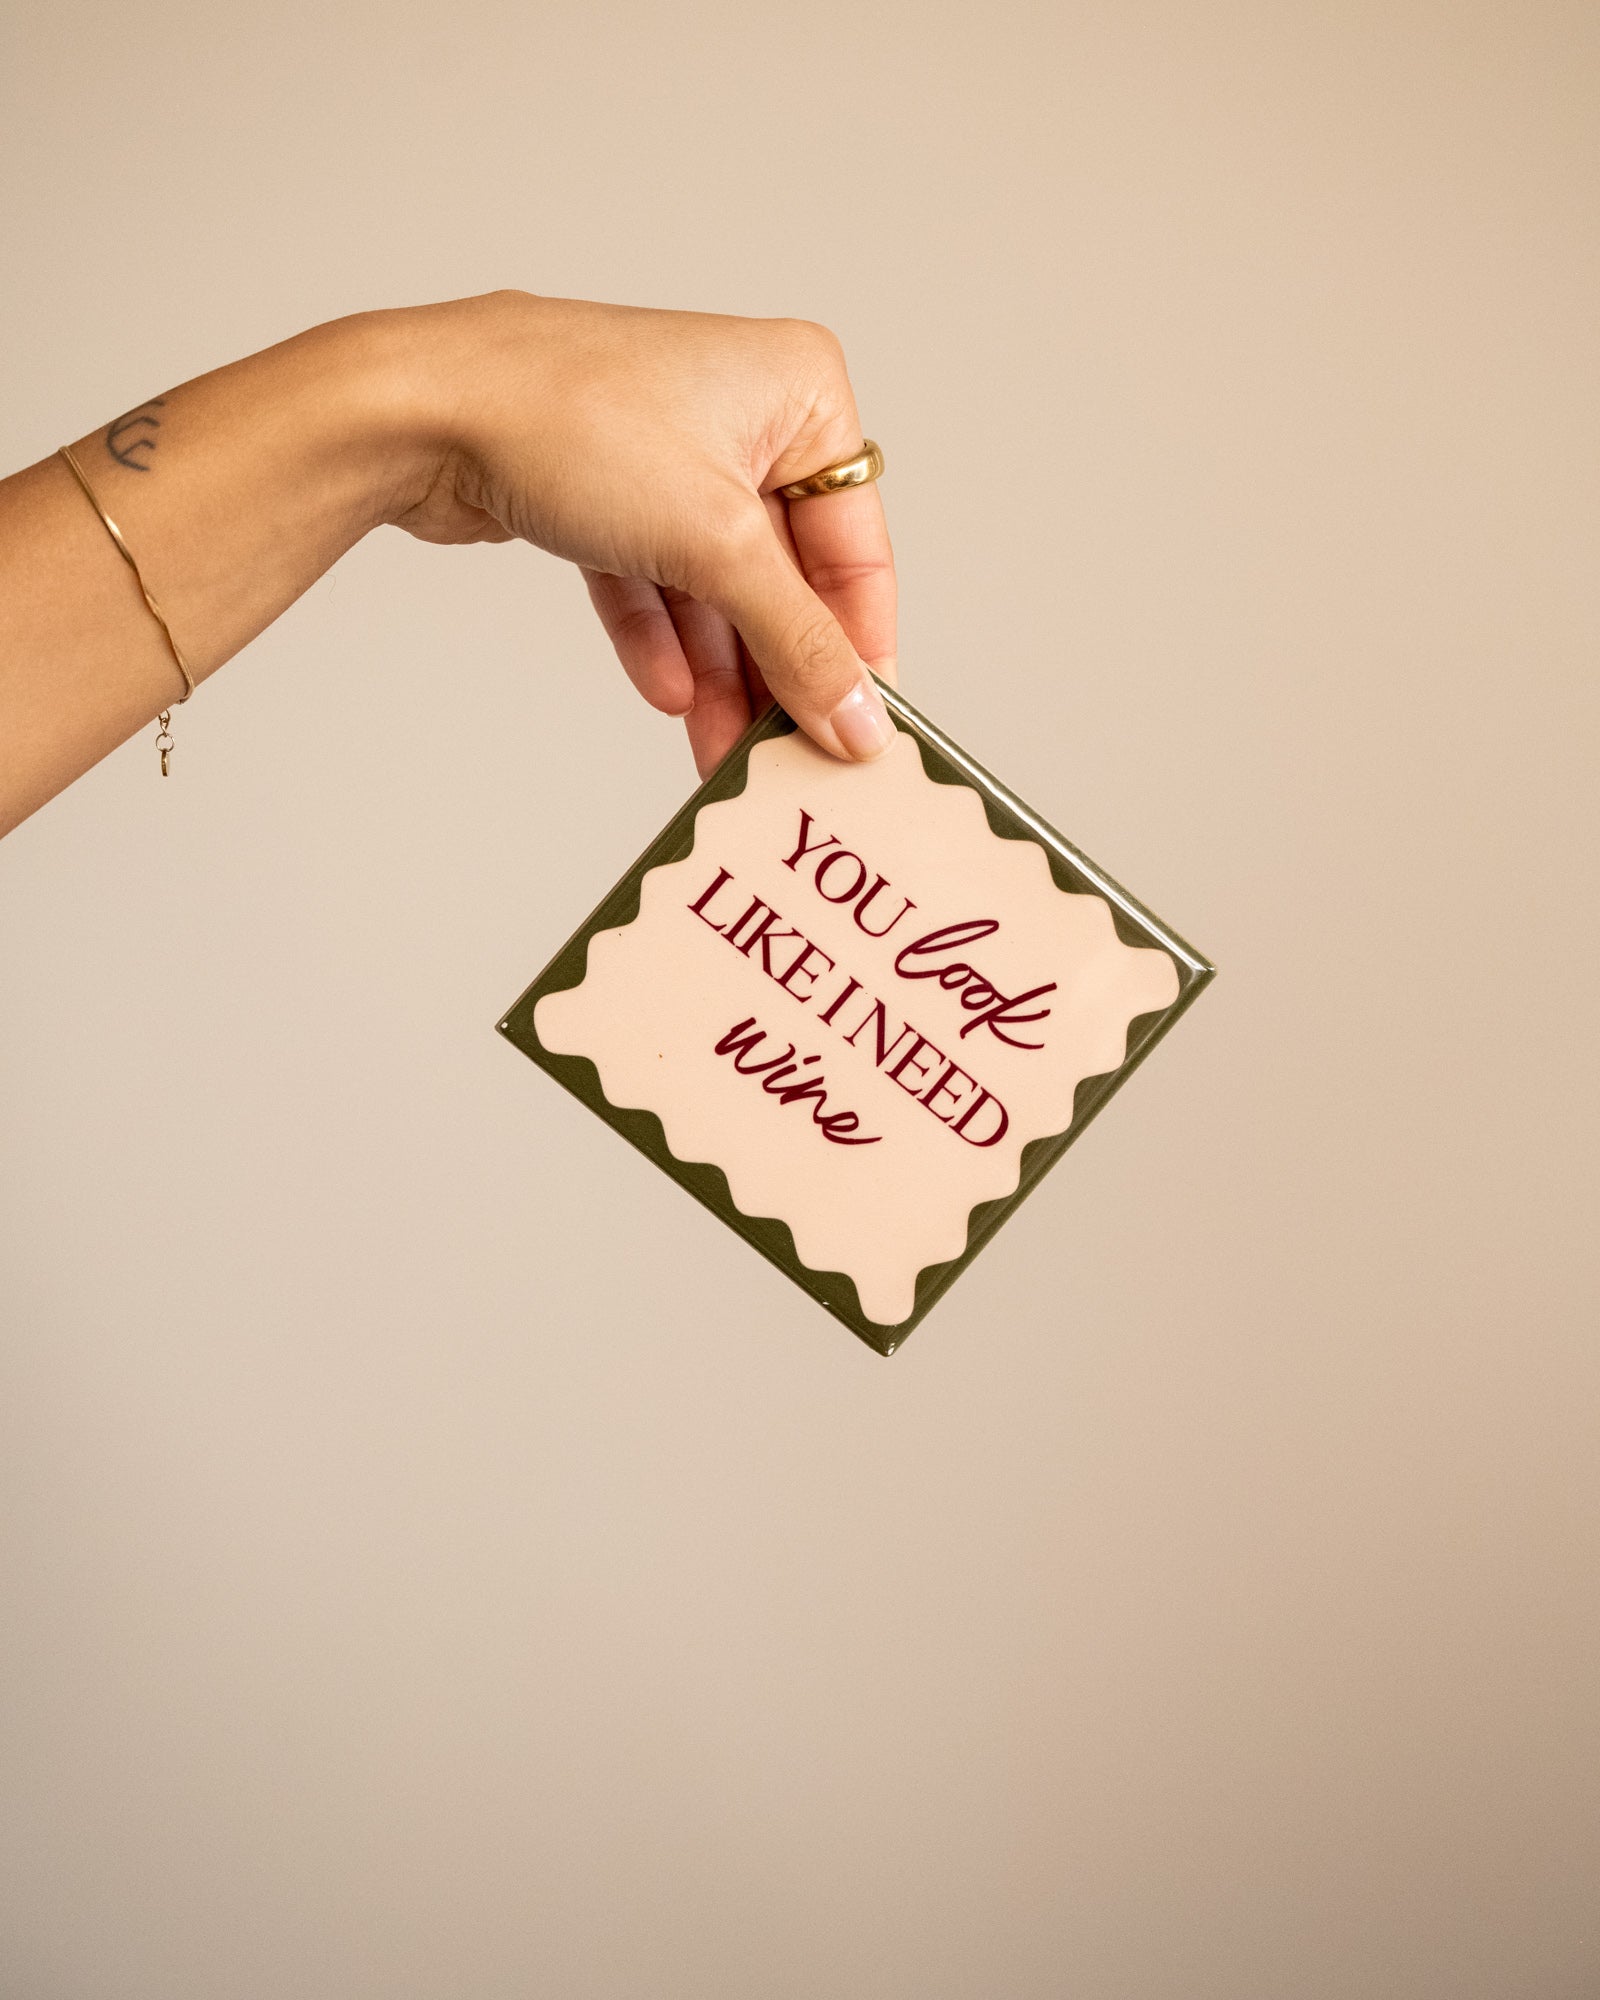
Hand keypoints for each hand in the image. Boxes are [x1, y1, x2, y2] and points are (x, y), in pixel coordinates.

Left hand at [388, 292, 896, 775]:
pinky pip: (656, 582)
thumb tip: (859, 721)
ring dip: (718, 675)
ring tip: (721, 756)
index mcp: (801, 394)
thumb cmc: (573, 421)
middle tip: (785, 759)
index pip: (858, 550)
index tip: (862, 732)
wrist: (421, 408)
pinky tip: (667, 697)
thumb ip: (797, 642)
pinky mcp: (611, 491)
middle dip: (776, 673)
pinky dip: (660, 639)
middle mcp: (746, 417)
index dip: (859, 649)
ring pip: (717, 591)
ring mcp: (675, 454)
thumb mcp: (714, 545)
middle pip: (786, 579)